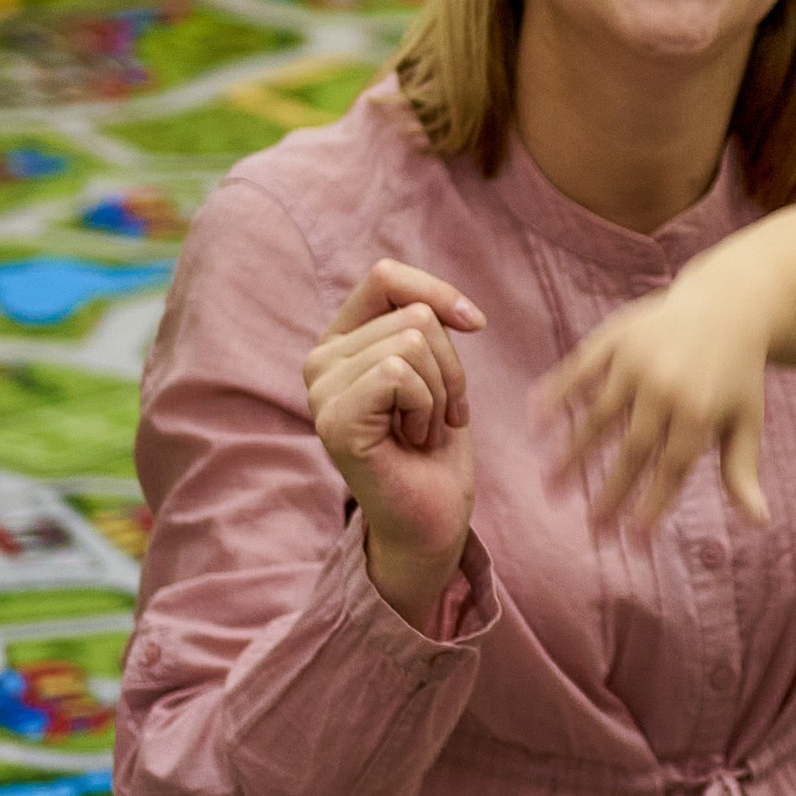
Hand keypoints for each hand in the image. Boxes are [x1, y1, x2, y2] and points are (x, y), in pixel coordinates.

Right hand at [306, 263, 484, 625]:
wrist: (433, 518)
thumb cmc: (436, 447)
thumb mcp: (436, 369)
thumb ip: (423, 325)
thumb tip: (443, 305)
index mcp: (342, 341)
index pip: (385, 277)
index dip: (437, 291)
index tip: (475, 324)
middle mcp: (320, 361)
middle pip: (413, 314)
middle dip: (450, 366)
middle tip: (437, 415)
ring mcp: (320, 391)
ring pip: (412, 343)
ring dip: (441, 392)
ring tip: (423, 430)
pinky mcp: (334, 420)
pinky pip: (399, 374)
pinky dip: (427, 408)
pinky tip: (413, 441)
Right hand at [540, 277, 774, 531]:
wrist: (730, 301)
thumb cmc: (738, 373)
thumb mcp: (746, 420)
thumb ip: (743, 471)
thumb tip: (760, 523)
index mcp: (702, 411)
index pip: (671, 469)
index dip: (651, 506)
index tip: (633, 541)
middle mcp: (667, 386)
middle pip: (633, 450)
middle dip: (610, 492)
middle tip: (590, 528)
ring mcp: (638, 360)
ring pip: (598, 415)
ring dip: (571, 454)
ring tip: (550, 487)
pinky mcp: (618, 337)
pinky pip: (580, 370)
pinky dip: (556, 394)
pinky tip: (535, 421)